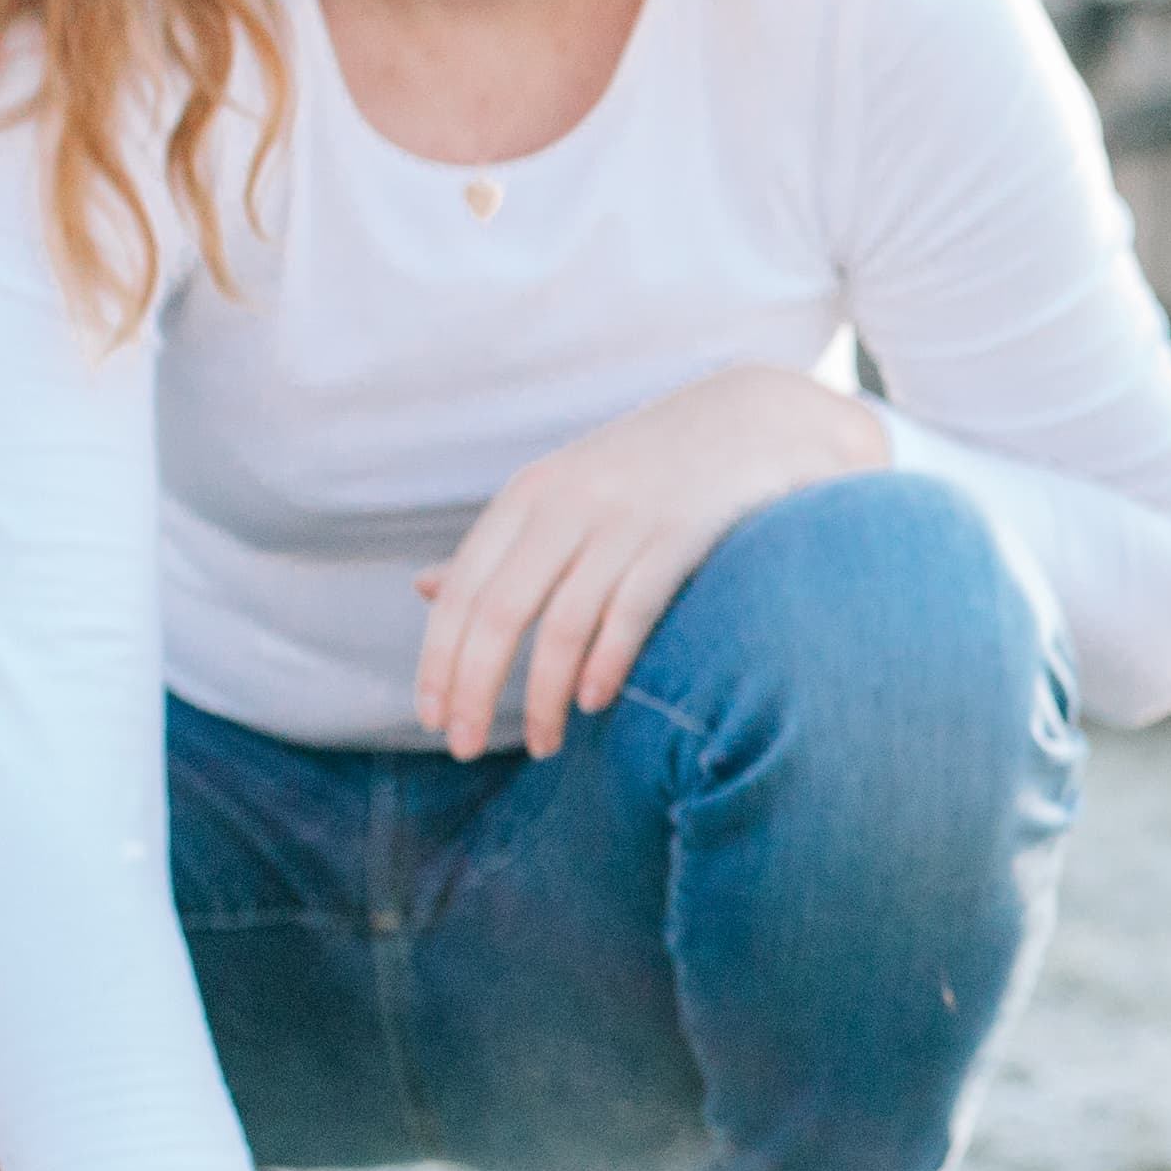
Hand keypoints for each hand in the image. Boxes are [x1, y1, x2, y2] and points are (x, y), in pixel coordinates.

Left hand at [412, 366, 885, 758]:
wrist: (748, 422)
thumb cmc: (641, 473)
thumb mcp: (559, 495)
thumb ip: (498, 547)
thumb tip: (422, 590)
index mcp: (526, 497)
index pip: (463, 593)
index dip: (439, 661)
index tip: (429, 719)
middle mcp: (566, 505)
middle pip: (500, 614)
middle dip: (475, 689)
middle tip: (464, 748)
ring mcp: (624, 519)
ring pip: (564, 625)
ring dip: (543, 697)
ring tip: (543, 745)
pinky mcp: (681, 536)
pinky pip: (630, 613)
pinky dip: (607, 664)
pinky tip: (593, 703)